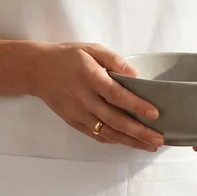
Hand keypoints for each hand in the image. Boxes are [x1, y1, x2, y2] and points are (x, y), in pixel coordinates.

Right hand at [30, 42, 164, 151]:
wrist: (38, 70)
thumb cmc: (68, 57)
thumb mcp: (91, 49)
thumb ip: (114, 60)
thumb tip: (135, 75)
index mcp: (89, 77)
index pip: (116, 94)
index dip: (136, 105)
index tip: (154, 114)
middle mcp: (84, 98)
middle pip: (114, 119)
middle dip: (138, 131)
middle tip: (158, 139)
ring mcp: (78, 113)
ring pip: (107, 132)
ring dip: (130, 141)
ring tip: (149, 146)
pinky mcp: (74, 122)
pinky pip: (96, 134)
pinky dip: (113, 140)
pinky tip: (128, 143)